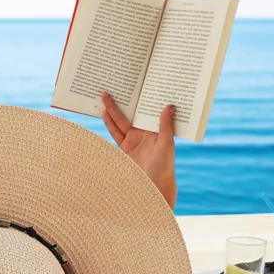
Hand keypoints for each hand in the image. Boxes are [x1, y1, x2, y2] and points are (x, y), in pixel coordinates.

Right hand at [101, 92, 176, 209]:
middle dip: (123, 102)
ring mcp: (133, 140)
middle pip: (131, 114)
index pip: (147, 110)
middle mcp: (144, 133)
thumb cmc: (164, 167)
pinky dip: (109, 123)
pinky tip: (104, 114)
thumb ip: (165, 126)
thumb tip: (169, 106)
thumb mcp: (166, 145)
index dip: (142, 99)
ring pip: (120, 121)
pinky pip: (115, 133)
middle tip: (115, 87)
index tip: (137, 86)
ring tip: (104, 97)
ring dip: (113, 110)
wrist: (152, 187)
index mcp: (156, 130)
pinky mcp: (123, 148)